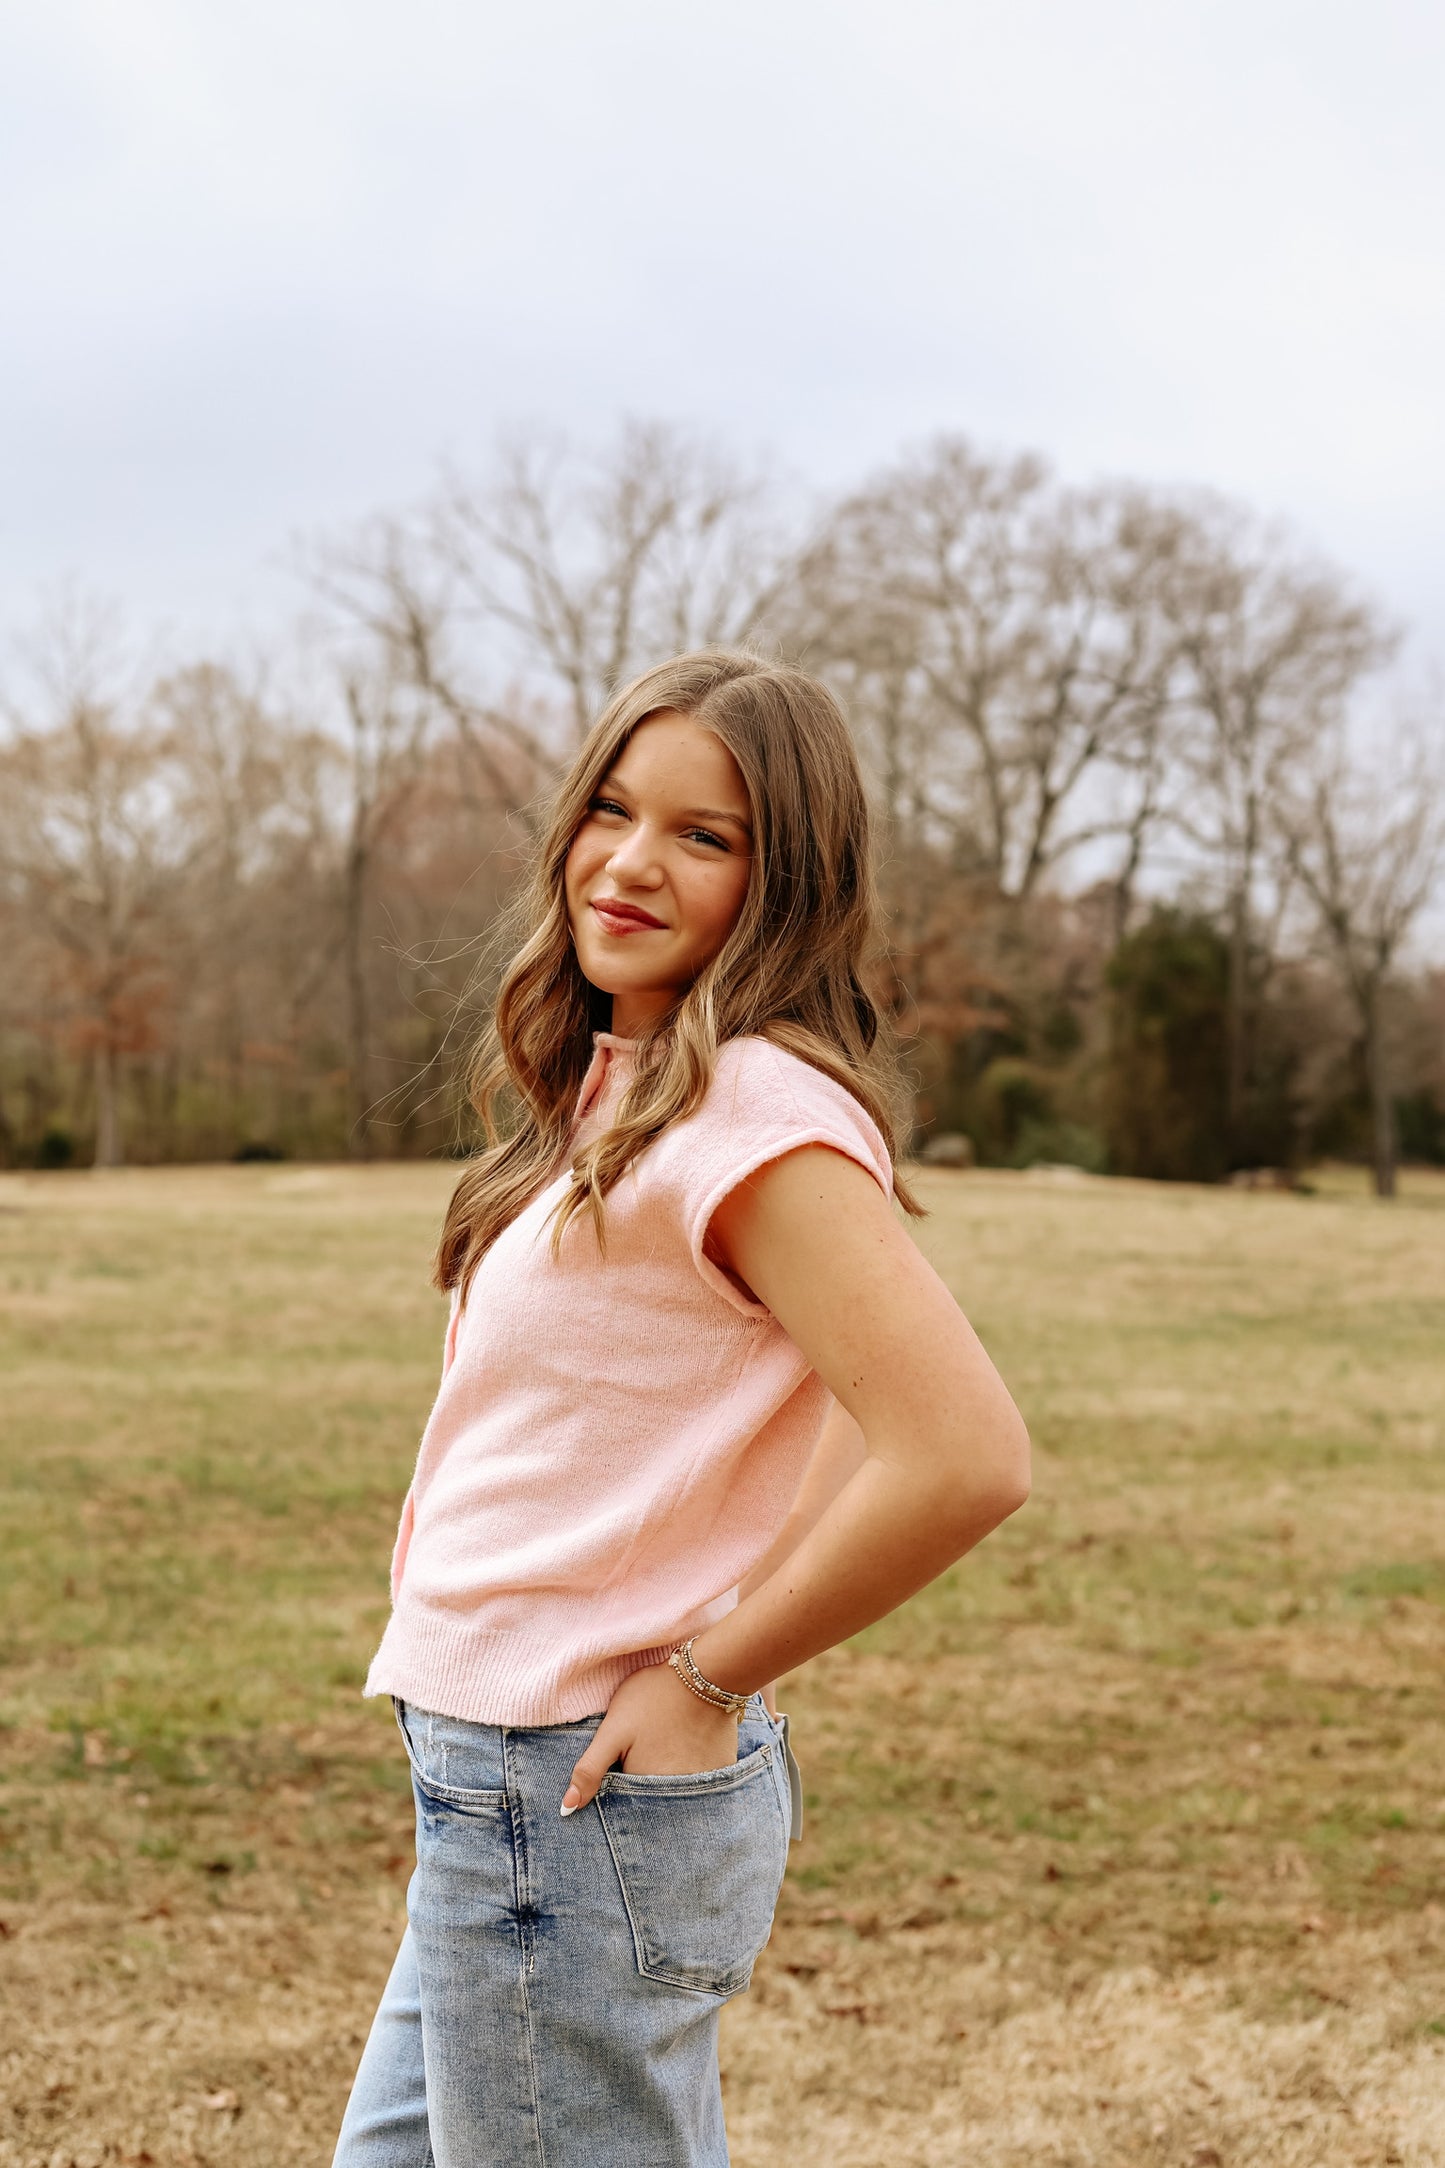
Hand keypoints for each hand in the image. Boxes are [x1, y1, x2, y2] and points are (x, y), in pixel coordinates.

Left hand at [561, 1661, 739, 1814]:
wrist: (706, 1674)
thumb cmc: (652, 1698)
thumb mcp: (613, 1730)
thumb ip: (590, 1770)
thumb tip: (567, 1808)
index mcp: (645, 1788)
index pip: (625, 1807)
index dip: (619, 1788)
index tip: (624, 1763)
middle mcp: (677, 1797)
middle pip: (652, 1803)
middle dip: (644, 1785)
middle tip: (648, 1747)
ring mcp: (703, 1786)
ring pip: (677, 1794)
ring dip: (669, 1779)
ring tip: (667, 1745)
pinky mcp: (722, 1772)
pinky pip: (702, 1783)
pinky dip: (693, 1769)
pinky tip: (688, 1744)